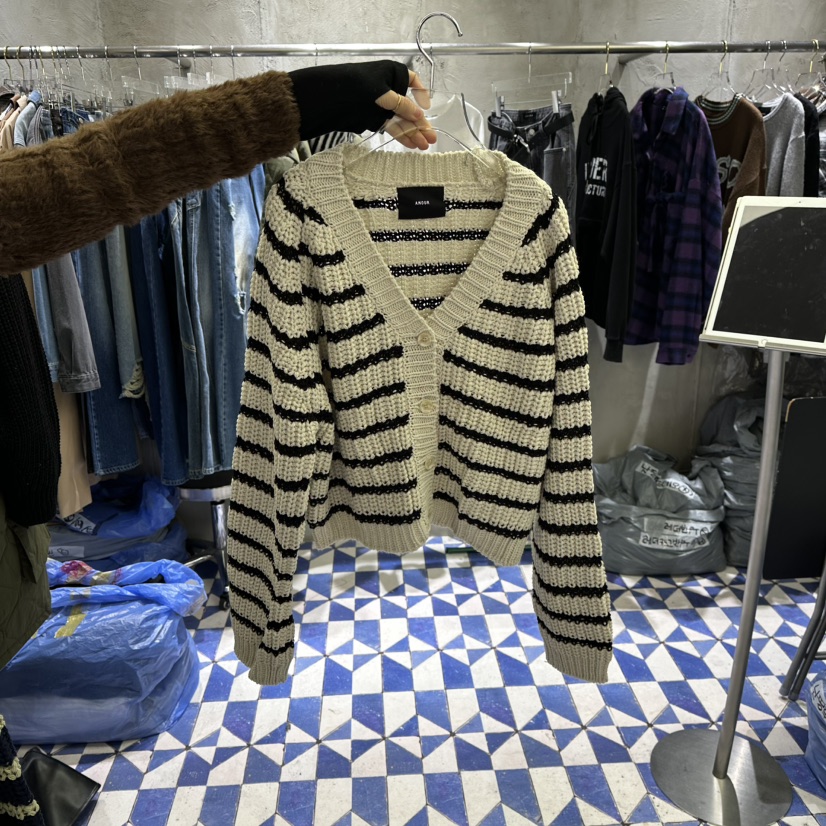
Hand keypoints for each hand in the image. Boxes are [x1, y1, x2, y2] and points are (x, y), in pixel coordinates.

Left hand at [289, 60, 435, 148]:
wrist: (330, 98)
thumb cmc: (355, 85)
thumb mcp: (381, 92)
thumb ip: (401, 104)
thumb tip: (419, 115)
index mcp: (391, 74)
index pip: (412, 81)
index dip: (421, 93)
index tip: (426, 107)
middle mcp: (388, 90)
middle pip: (409, 107)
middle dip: (420, 123)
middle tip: (432, 137)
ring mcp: (382, 106)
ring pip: (401, 121)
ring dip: (413, 133)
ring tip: (425, 145)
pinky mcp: (374, 119)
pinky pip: (392, 128)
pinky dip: (401, 136)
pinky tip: (411, 145)